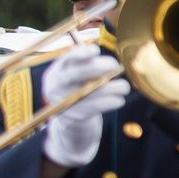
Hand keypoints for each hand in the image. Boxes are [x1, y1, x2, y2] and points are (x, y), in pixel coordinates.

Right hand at [40, 46, 130, 169]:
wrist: (72, 127)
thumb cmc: (81, 95)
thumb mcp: (80, 80)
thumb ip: (90, 68)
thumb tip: (112, 63)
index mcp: (55, 73)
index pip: (65, 60)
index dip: (79, 54)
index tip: (95, 50)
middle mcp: (54, 87)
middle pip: (72, 75)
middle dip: (94, 68)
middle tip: (114, 64)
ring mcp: (61, 104)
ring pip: (84, 93)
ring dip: (108, 88)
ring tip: (124, 86)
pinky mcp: (72, 119)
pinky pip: (91, 109)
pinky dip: (107, 103)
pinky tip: (119, 100)